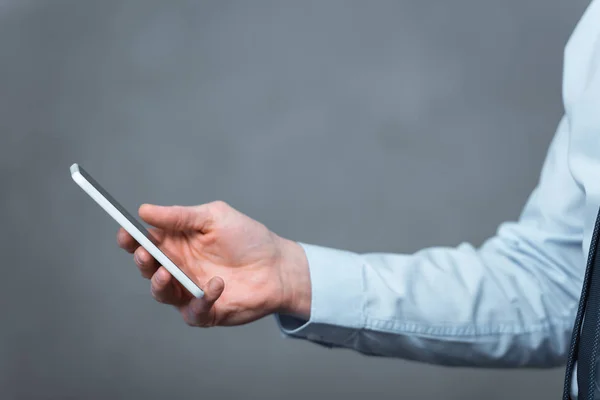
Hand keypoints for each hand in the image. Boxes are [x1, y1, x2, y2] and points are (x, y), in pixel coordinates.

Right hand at [117, 201, 310, 326]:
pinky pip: (193, 311)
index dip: (131, 238)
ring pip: (161, 293)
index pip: (145, 241)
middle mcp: (179, 267)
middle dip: (141, 260)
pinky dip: (201, 299)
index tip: (125, 233)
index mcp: (177, 242)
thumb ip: (180, 216)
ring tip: (168, 272)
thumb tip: (144, 210)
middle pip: (147, 268)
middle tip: (144, 253)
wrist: (278, 266)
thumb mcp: (213, 217)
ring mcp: (190, 290)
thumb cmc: (248, 238)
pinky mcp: (206, 311)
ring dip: (160, 284)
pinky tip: (217, 284)